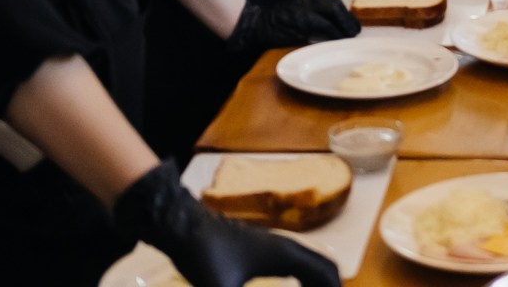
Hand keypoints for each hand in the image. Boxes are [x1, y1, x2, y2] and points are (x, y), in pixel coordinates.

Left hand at [114, 162, 339, 286]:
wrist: (181, 226)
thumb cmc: (203, 254)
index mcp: (285, 254)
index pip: (326, 273)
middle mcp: (286, 247)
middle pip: (323, 268)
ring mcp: (274, 247)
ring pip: (309, 266)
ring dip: (316, 285)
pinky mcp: (261, 252)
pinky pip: (294, 267)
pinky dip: (303, 282)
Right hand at [227, 0, 358, 52]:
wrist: (256, 24)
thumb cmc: (277, 21)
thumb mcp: (297, 10)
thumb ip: (313, 14)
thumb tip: (334, 26)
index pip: (333, 0)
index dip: (346, 12)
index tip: (353, 22)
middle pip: (336, 6)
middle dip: (349, 19)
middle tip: (356, 30)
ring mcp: (304, 9)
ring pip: (332, 15)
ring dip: (344, 27)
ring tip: (350, 36)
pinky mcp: (301, 22)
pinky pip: (323, 27)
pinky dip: (334, 34)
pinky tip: (338, 40)